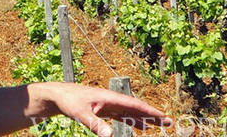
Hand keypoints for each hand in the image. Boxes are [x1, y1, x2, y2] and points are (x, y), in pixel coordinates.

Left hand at [39, 82, 172, 136]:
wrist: (57, 95)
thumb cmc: (68, 101)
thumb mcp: (80, 113)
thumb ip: (94, 124)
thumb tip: (109, 136)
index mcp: (109, 97)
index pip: (133, 104)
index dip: (149, 111)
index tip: (163, 116)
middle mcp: (111, 99)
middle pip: (135, 107)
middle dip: (152, 114)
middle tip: (169, 122)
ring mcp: (108, 104)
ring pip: (130, 111)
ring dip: (144, 118)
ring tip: (159, 126)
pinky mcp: (103, 109)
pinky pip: (122, 115)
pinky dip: (132, 121)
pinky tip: (140, 127)